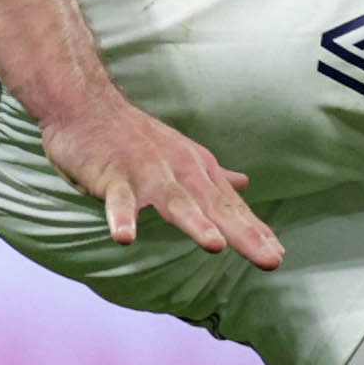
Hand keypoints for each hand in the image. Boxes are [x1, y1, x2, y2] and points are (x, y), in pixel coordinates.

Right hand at [37, 90, 284, 270]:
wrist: (87, 105)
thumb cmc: (134, 137)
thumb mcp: (181, 154)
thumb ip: (213, 176)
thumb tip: (245, 183)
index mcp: (196, 170)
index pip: (230, 206)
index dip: (254, 231)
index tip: (276, 256)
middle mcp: (179, 171)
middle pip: (214, 206)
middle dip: (243, 233)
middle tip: (270, 260)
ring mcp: (146, 173)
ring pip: (175, 201)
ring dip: (195, 222)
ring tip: (215, 246)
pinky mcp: (113, 175)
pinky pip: (118, 200)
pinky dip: (122, 218)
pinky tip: (125, 239)